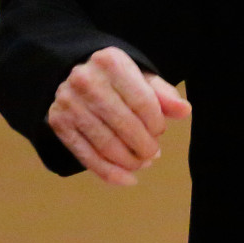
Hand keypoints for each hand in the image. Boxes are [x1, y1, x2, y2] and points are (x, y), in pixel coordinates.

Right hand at [47, 45, 190, 185]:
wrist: (76, 75)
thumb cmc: (118, 81)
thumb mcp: (142, 79)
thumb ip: (164, 95)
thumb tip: (185, 111)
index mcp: (110, 62)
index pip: (142, 102)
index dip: (156, 124)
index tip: (159, 131)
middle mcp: (85, 80)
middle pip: (124, 124)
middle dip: (144, 146)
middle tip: (153, 154)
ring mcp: (68, 103)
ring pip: (106, 144)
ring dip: (129, 162)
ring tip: (142, 163)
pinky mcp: (58, 123)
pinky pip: (86, 155)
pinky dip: (109, 173)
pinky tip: (127, 180)